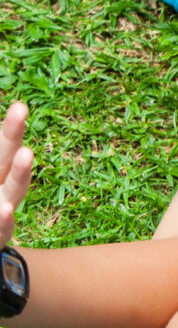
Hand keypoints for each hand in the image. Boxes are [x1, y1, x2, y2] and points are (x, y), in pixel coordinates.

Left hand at [0, 102, 34, 249]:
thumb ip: (4, 166)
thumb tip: (16, 149)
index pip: (1, 148)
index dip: (10, 129)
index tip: (18, 105)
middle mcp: (1, 192)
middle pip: (6, 158)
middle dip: (12, 133)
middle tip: (19, 109)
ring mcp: (0, 214)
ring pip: (13, 190)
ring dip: (19, 172)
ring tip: (26, 153)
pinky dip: (1, 221)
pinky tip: (3, 211)